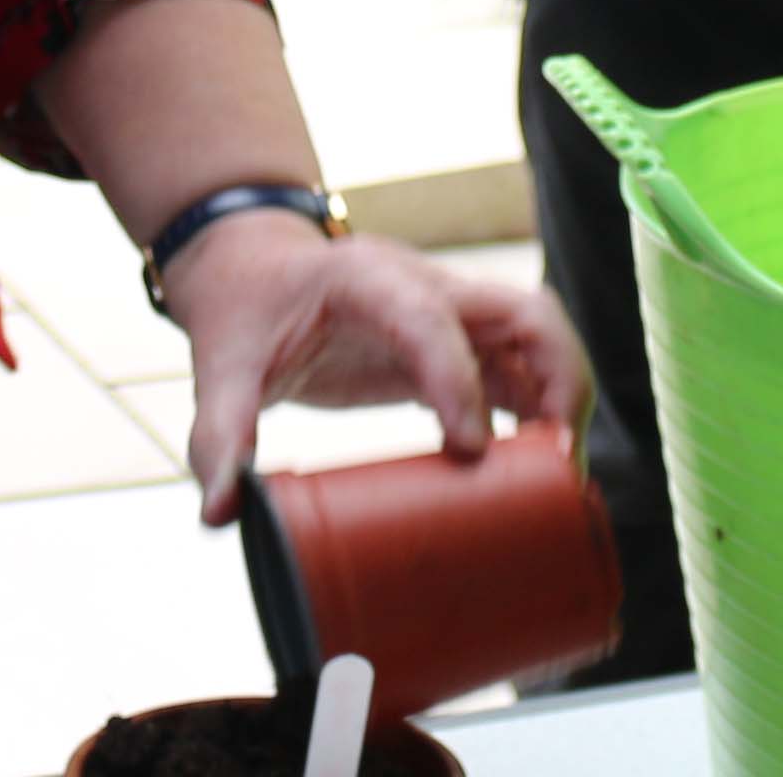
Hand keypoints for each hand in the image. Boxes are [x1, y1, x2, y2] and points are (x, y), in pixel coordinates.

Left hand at [161, 214, 586, 524]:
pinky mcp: (458, 341)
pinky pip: (522, 367)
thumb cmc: (244, 307)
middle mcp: (423, 284)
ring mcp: (450, 310)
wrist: (250, 267)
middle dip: (556, 380)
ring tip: (560, 474)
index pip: (427, 318)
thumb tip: (222, 514)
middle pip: (524, 311)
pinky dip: (543, 410)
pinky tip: (540, 466)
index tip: (468, 449)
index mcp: (363, 278)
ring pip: (540, 334)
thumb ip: (220, 433)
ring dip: (563, 397)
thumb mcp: (220, 364)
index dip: (457, 380)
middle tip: (555, 463)